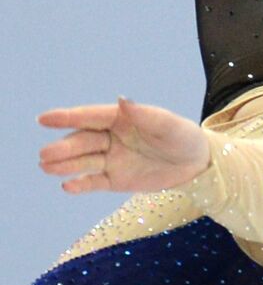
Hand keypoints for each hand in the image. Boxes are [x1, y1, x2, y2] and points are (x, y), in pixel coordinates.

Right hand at [38, 96, 210, 194]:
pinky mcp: (115, 180)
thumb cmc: (184, 137)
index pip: (90, 117)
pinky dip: (81, 184)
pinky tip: (68, 186)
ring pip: (83, 161)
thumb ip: (145, 115)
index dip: (67, 117)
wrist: (197, 165)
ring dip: (64, 164)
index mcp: (122, 118)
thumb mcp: (169, 126)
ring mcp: (111, 159)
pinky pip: (94, 182)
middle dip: (64, 147)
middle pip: (83, 141)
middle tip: (45, 154)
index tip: (44, 118)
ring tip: (46, 166)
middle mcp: (111, 138)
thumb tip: (122, 99)